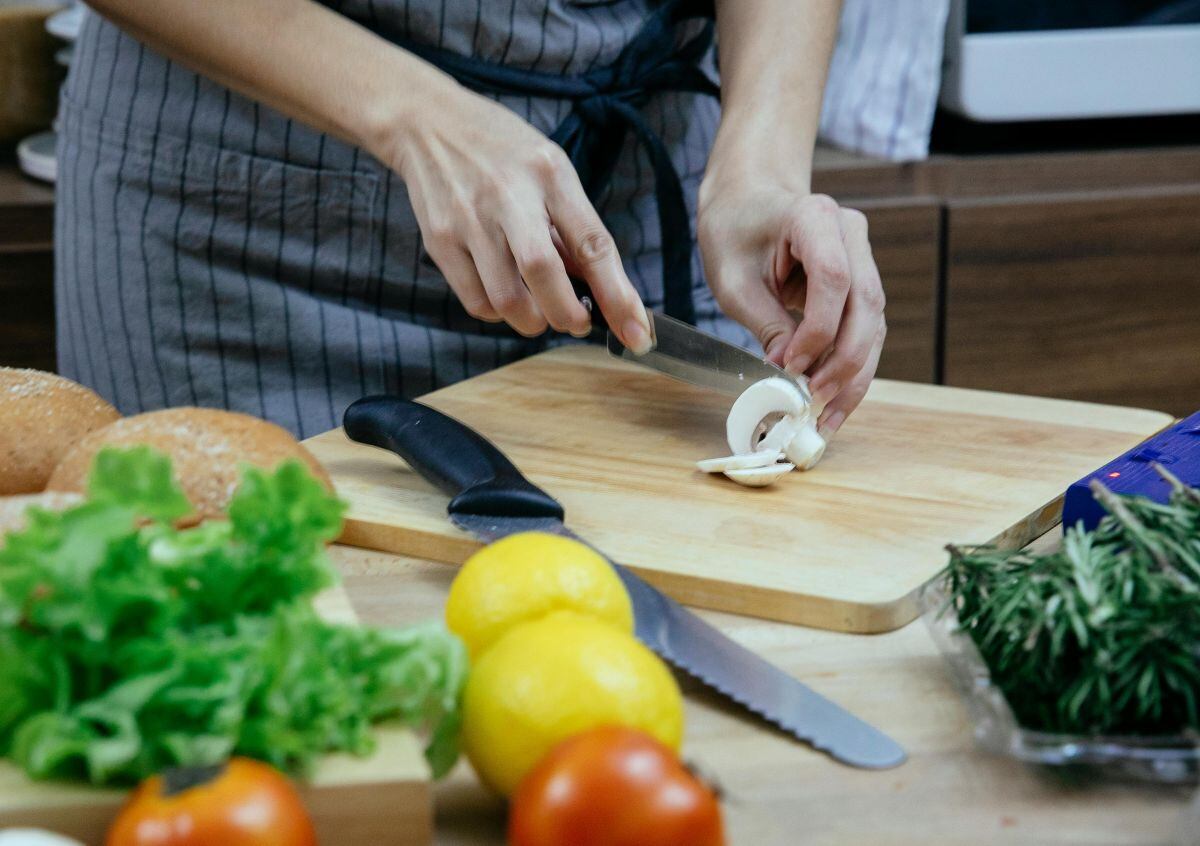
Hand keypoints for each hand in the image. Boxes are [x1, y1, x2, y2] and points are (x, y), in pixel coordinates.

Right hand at [381, 84, 652, 351]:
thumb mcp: (551, 171)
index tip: (637, 332)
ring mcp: (469, 220)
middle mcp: (509, 197)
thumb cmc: (502, 151)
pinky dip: (498, 313)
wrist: (427, 124)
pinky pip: (476, 301)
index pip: (592, 244)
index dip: (618, 295)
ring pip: (506, 300)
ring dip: (533, 320)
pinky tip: (505, 294)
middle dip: (568, 315)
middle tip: (579, 322)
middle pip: (543, 274)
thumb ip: (574, 227)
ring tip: (539, 307)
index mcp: (550, 175)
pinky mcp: (439, 241)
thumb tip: (600, 289)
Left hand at [697, 182, 885, 437]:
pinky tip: (834, 401)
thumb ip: (766, 323)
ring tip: (827, 415)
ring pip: (875, 324)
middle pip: (867, 305)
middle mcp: (851, 233)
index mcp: (815, 217)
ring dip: (855, 373)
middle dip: (844, 360)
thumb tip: (788, 374)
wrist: (747, 204)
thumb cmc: (735, 236)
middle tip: (815, 400)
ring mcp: (863, 257)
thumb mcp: (734, 281)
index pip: (834, 279)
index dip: (818, 329)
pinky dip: (852, 367)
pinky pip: (866, 330)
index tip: (791, 365)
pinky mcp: (861, 284)